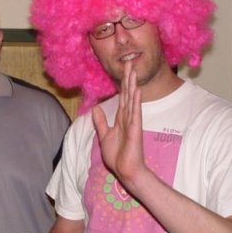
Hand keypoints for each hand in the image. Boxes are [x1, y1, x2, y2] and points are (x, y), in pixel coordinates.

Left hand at [92, 60, 146, 187]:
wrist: (126, 171)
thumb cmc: (118, 156)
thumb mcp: (104, 136)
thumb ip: (100, 122)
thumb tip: (95, 108)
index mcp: (120, 119)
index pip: (121, 97)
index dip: (122, 83)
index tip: (123, 70)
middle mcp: (127, 118)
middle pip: (128, 94)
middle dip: (128, 78)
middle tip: (129, 61)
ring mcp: (132, 123)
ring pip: (132, 100)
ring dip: (132, 85)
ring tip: (133, 70)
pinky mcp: (135, 130)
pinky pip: (135, 113)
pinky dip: (135, 102)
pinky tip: (136, 91)